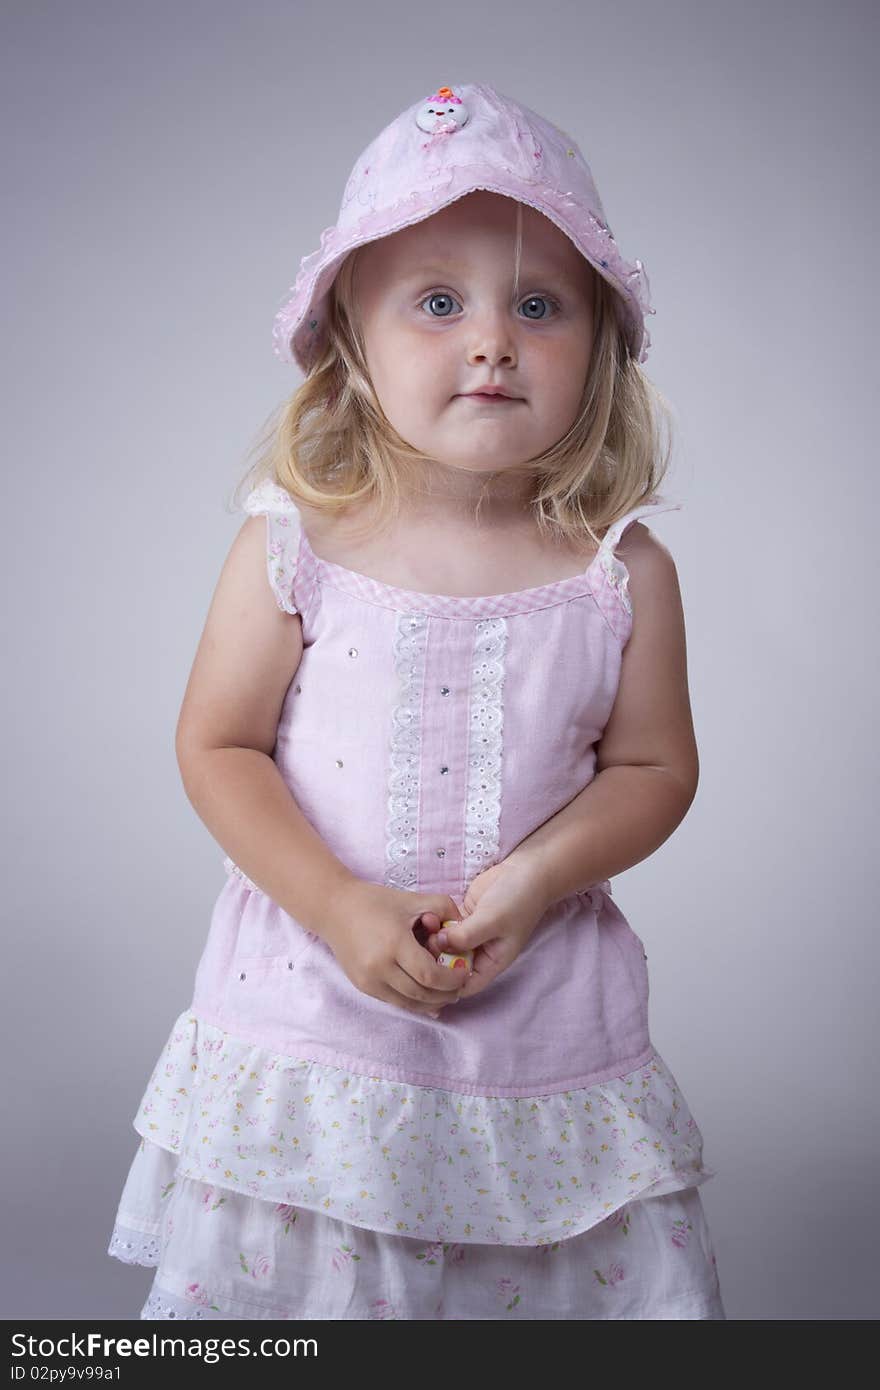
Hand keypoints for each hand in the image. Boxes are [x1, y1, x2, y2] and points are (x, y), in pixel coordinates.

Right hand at [322, 880, 467, 1017]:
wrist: (335, 909)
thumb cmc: (376, 902)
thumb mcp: (413, 899)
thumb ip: (444, 909)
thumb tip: (464, 928)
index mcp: (394, 944)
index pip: (430, 975)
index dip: (451, 980)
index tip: (463, 973)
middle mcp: (379, 967)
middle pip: (421, 994)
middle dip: (446, 994)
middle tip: (460, 987)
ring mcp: (369, 980)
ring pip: (408, 1004)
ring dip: (431, 1003)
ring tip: (446, 994)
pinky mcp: (363, 987)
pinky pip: (394, 1002)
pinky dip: (413, 1002)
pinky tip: (427, 998)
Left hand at [424, 855, 550, 1000]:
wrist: (525, 871)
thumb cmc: (516, 901)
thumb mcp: (492, 921)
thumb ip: (465, 936)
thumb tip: (438, 944)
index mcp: (492, 962)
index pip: (466, 986)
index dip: (446, 986)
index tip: (429, 975)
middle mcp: (480, 952)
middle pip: (451, 967)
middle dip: (437, 960)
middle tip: (426, 944)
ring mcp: (470, 935)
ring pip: (445, 947)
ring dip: (434, 941)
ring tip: (428, 927)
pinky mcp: (463, 918)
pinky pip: (444, 928)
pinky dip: (436, 925)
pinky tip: (429, 917)